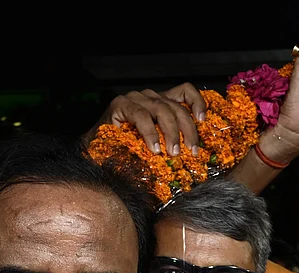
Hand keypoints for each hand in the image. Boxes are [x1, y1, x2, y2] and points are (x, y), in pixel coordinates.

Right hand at [87, 83, 206, 155]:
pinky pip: (141, 116)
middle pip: (177, 107)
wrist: (95, 150)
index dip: (197, 102)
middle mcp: (149, 96)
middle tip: (192, 151)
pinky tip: (154, 148)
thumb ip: (171, 141)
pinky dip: (150, 133)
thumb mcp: (156, 144)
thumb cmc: (127, 148)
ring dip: (172, 133)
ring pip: (163, 110)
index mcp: (160, 102)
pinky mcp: (120, 104)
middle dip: (188, 130)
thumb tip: (194, 154)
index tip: (203, 120)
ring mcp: (135, 98)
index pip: (184, 92)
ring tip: (173, 153)